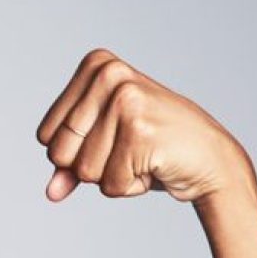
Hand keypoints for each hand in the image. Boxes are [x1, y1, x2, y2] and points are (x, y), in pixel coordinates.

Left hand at [34, 48, 252, 205]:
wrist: (211, 159)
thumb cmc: (154, 148)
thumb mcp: (104, 147)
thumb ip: (69, 165)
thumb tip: (51, 192)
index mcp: (95, 66)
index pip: (45, 135)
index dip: (72, 153)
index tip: (111, 137)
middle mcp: (109, 75)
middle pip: (59, 152)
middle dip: (90, 167)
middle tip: (129, 150)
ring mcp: (126, 101)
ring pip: (83, 171)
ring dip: (112, 177)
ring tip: (143, 156)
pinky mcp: (139, 131)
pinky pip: (110, 184)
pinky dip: (130, 186)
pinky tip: (154, 166)